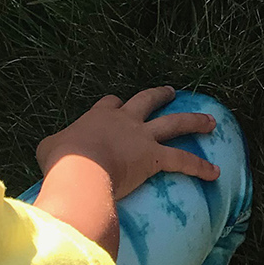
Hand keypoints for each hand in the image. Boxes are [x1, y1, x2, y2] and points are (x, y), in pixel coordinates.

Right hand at [37, 86, 219, 202]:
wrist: (79, 170)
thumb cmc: (61, 161)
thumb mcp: (48, 149)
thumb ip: (53, 148)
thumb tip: (50, 155)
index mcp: (99, 116)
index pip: (111, 103)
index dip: (116, 104)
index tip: (119, 104)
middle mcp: (125, 120)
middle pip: (147, 101)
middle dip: (159, 95)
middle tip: (170, 92)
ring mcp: (141, 137)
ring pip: (174, 124)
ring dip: (194, 122)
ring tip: (210, 121)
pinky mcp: (153, 158)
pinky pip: (182, 161)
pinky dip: (199, 167)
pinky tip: (215, 173)